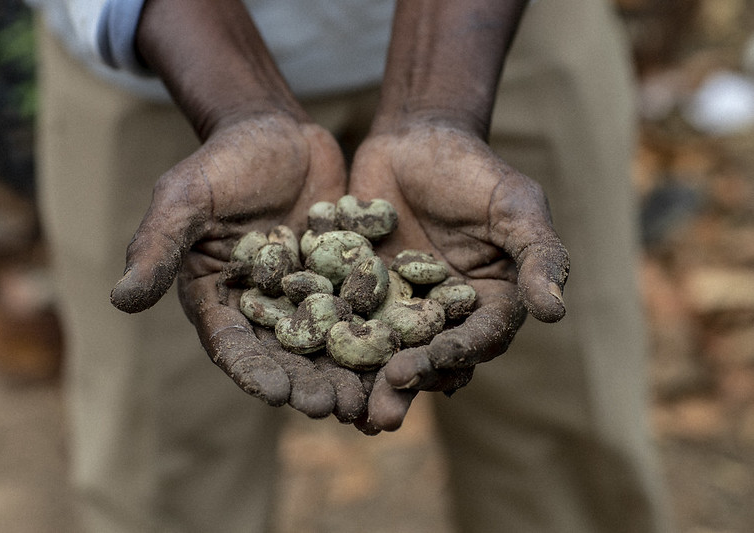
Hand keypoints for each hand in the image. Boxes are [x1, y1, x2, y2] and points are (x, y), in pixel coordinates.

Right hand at [110, 113, 369, 420]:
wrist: (276, 131)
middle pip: (285, 355)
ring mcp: (306, 296)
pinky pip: (361, 311)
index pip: (233, 345)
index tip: (278, 394)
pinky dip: (377, 335)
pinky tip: (400, 355)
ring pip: (327, 344)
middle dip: (307, 383)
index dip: (254, 372)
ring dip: (345, 373)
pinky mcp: (341, 280)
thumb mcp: (185, 197)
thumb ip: (157, 246)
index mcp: (218, 298)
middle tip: (332, 408)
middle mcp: (262, 307)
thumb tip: (120, 300)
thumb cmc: (222, 162)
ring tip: (369, 399)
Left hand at [347, 119, 569, 430]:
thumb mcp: (515, 206)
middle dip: (408, 383)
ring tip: (347, 410)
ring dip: (367, 381)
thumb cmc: (475, 170)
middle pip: (429, 357)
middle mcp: (444, 315)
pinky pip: (344, 320)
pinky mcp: (360, 294)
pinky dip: (328, 341)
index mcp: (488, 303)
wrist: (416, 141)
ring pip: (385, 350)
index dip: (457, 353)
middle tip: (384, 413)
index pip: (478, 337)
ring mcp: (399, 308)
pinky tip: (307, 362)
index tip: (433, 363)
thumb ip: (538, 254)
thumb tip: (556, 312)